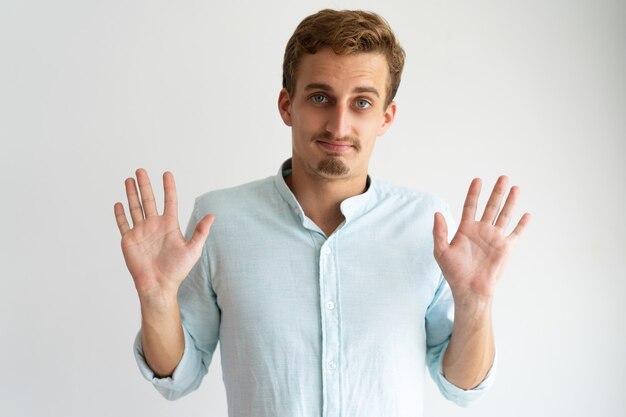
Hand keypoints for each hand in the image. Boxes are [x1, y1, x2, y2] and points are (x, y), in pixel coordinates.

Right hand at [114, 169, 213, 305]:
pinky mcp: (129, 240)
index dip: (168, 187)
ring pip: (135, 208)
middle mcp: (154, 225)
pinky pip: (123, 224)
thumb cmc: (177, 270)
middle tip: (141, 170)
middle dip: (145, 185)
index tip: (167, 173)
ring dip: (132, 194)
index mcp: (169, 225)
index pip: (169, 201)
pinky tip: (118, 203)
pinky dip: (120, 214)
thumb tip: (212, 215)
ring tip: (129, 179)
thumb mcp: (193, 250)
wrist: (159, 286)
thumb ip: (201, 232)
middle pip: (148, 200)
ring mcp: (141, 232)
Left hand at [433, 176, 529, 297]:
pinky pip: (515, 234)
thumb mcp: (441, 251)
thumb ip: (439, 232)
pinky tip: (527, 214)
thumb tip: (437, 213)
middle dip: (496, 192)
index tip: (477, 180)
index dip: (473, 193)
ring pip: (504, 215)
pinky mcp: (505, 248)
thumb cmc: (454, 272)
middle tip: (502, 177)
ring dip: (510, 202)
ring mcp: (495, 238)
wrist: (469, 289)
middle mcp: (482, 231)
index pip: (470, 206)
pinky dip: (522, 225)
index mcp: (466, 229)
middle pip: (490, 206)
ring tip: (515, 187)